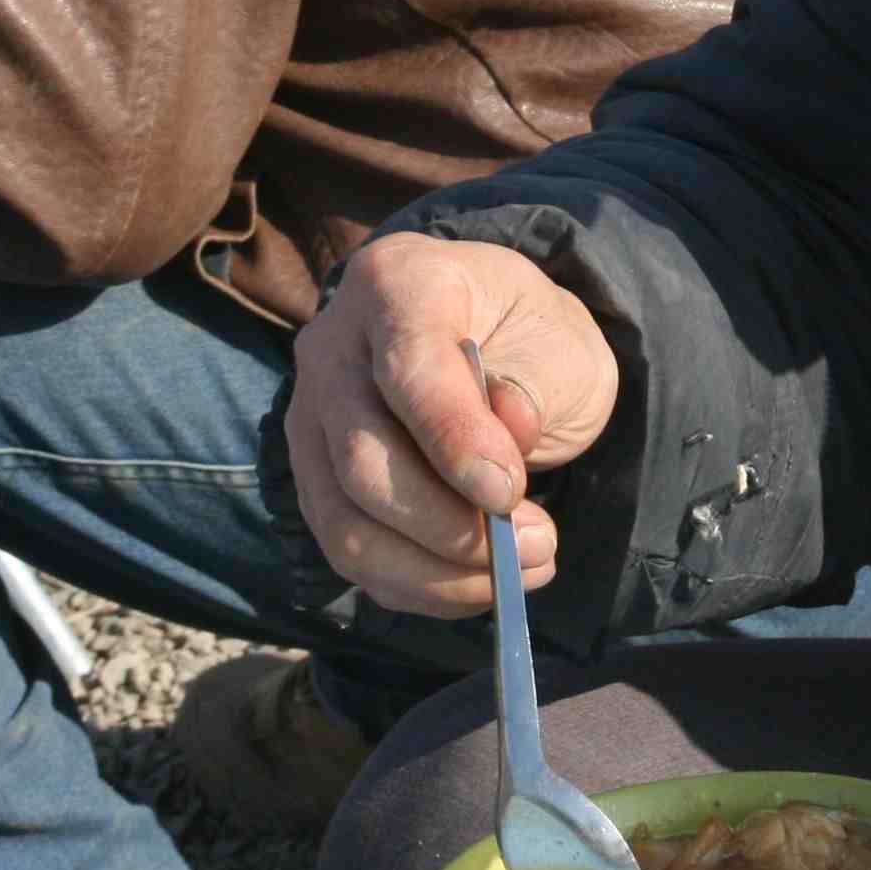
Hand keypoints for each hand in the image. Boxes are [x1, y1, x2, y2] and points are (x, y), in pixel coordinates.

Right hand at [287, 233, 618, 616]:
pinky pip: (349, 555)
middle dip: (451, 526)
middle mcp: (332, 347)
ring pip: (345, 522)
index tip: (509, 494)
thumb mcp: (560, 344)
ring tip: (520, 571)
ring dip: (437, 571)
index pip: (408, 369)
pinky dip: (418, 585)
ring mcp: (309, 418)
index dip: (455, 440)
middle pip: (362, 459)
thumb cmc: (526, 340)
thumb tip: (509, 430)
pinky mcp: (312, 480)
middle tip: (539, 544)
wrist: (490, 342)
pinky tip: (476, 581)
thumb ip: (536, 385)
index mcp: (397, 284)